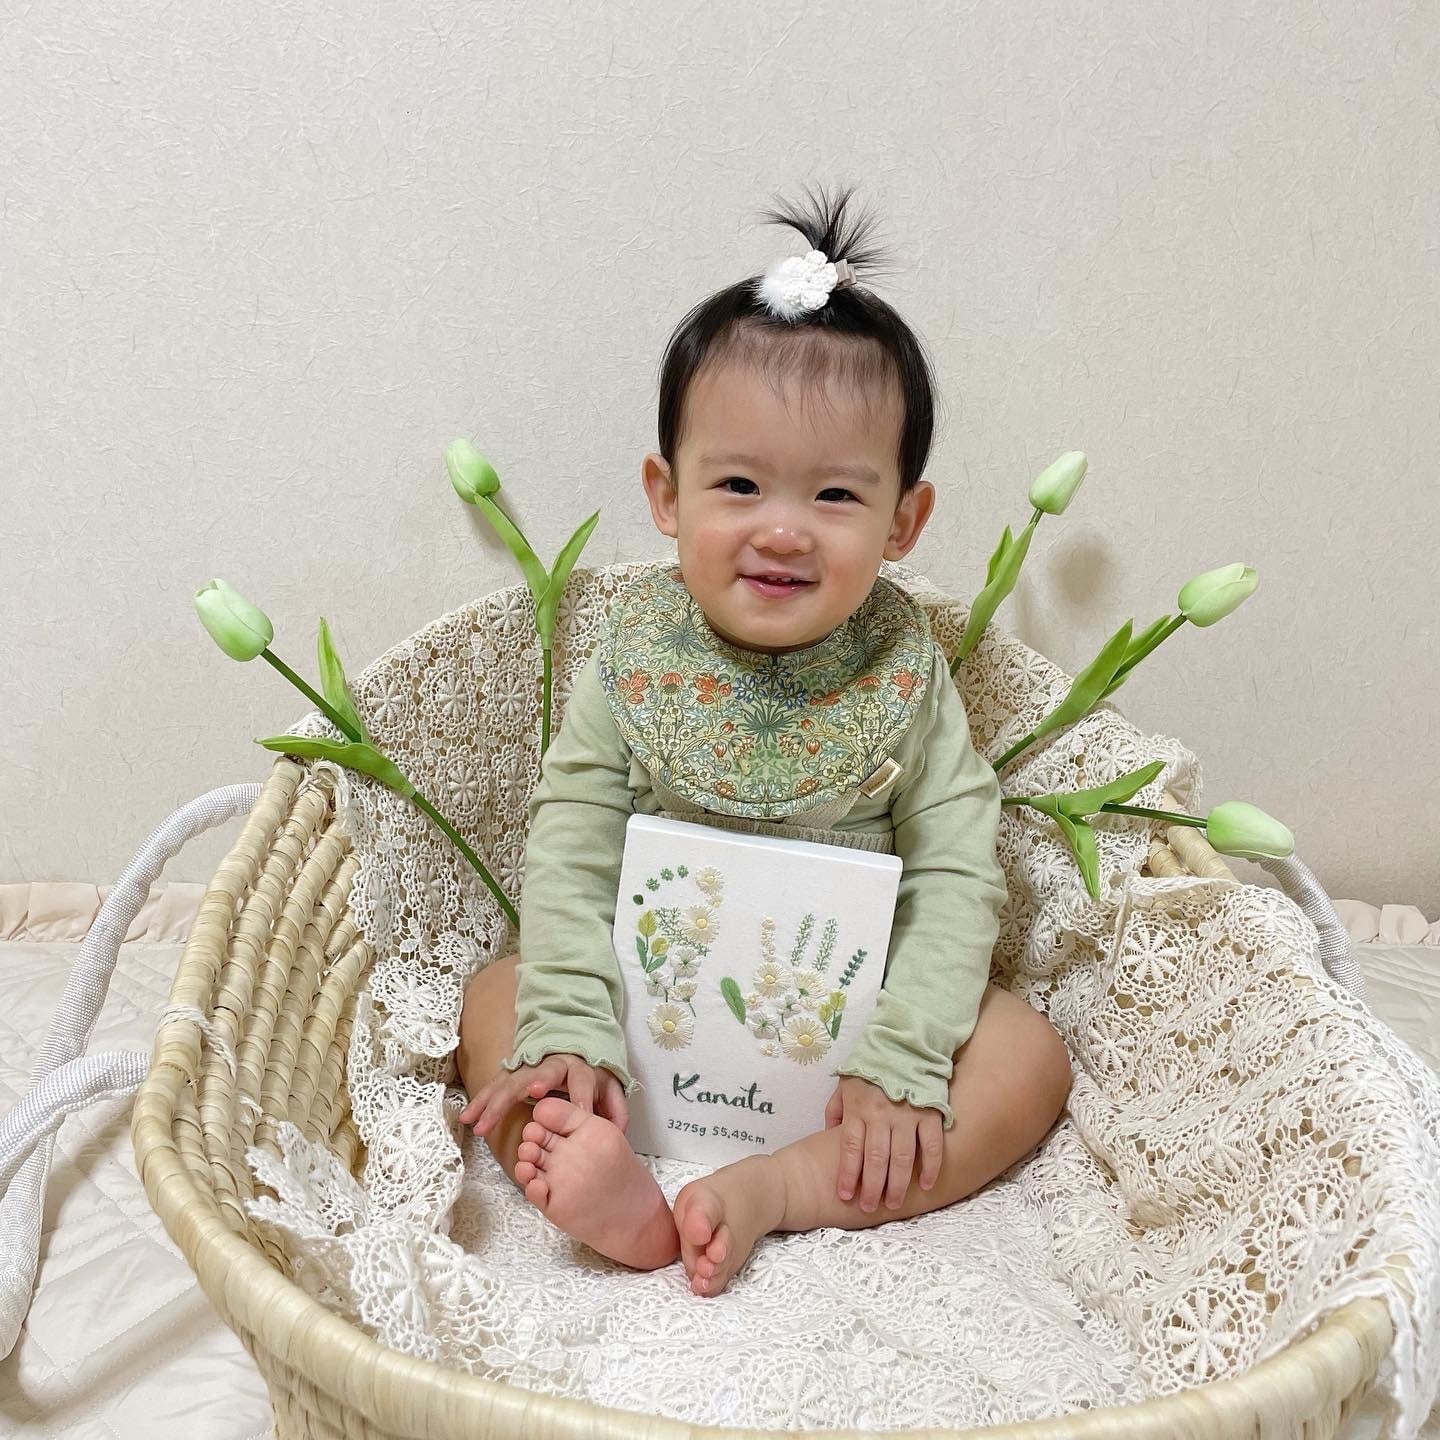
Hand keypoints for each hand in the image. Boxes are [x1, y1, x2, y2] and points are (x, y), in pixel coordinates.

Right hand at [459, 1053, 628, 1136]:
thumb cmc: (591, 1078)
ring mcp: (530, 1066)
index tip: (580, 1112)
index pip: (583, 1080)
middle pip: (543, 1074)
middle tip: (529, 1095)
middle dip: (535, 1085)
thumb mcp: (610, 1089)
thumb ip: (616, 1110)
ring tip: (477, 1124)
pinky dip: (480, 1101)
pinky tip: (467, 1117)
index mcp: (581, 1068)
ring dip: (494, 1102)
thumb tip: (617, 1133)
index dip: (582, 1095)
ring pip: (511, 1081)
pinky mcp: (513, 1072)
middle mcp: (554, 1064)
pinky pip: (494, 1086)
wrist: (573, 1048)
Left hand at [825, 1075, 944, 1211]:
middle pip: (874, 1158)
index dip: (847, 1174)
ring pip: (901, 1157)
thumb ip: (836, 1109)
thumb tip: (828, 1134)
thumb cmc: (872, 1065)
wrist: (904, 1041)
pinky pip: (931, 1144)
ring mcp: (906, 1114)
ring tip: (894, 1205)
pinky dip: (931, 1166)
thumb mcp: (845, 1082)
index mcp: (858, 1108)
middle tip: (869, 1208)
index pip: (850, 1148)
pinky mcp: (930, 1111)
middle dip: (871, 1187)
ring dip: (898, 1184)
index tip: (845, 1196)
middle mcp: (881, 1114)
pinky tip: (927, 1184)